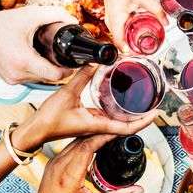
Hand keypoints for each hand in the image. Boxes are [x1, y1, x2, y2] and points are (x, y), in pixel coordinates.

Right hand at [0, 6, 77, 83]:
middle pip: (49, 78)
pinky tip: (34, 58)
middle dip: (57, 67)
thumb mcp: (32, 14)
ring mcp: (12, 78)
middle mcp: (17, 73)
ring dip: (45, 69)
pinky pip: (29, 78)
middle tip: (60, 54)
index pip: (55, 75)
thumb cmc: (1, 24)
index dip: (68, 69)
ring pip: (39, 79)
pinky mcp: (9, 80)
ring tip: (45, 54)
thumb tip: (73, 21)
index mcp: (24, 60)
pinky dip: (34, 70)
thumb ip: (56, 15)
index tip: (72, 62)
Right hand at [19, 65, 155, 142]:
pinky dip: (117, 111)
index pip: (128, 128)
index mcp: (97, 125)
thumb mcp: (67, 92)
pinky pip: (107, 118)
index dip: (144, 122)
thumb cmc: (49, 119)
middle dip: (142, 116)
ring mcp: (93, 125)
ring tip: (141, 101)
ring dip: (130, 114)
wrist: (35, 131)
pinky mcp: (87, 121)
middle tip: (154, 104)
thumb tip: (96, 62)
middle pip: (127, 125)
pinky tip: (118, 101)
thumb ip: (82, 76)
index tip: (156, 113)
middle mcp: (98, 127)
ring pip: (117, 122)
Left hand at [28, 135, 142, 192]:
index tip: (118, 132)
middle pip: (82, 140)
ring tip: (108, 135)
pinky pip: (69, 147)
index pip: (88, 146)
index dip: (104, 136)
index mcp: (69, 176)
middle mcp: (59, 165)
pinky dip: (83, 143)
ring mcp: (54, 163)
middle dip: (101, 133)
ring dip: (92, 136)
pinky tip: (94, 145)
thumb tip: (137, 189)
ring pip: (75, 141)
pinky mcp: (52, 164)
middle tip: (117, 131)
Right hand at [101, 0, 166, 51]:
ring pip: (122, 37)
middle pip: (121, 42)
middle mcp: (111, 23)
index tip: (141, 55)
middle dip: (134, 48)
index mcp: (116, 21)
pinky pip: (122, 30)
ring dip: (132, 40)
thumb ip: (156, 9)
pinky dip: (130, 32)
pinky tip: (140, 30)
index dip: (130, 52)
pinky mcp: (114, 18)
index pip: (120, 43)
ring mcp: (112, 21)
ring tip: (146, 43)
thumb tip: (166, 22)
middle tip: (147, 51)